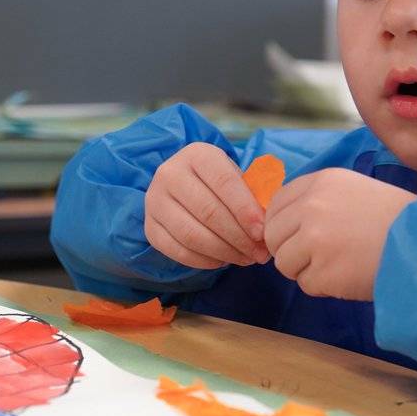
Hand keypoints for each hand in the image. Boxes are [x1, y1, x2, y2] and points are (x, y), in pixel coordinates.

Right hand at [144, 143, 270, 269]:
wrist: (184, 185)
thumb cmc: (220, 183)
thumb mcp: (237, 178)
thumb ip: (253, 197)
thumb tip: (266, 231)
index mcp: (196, 154)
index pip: (224, 183)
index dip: (245, 210)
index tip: (263, 233)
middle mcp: (169, 174)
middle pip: (208, 212)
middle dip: (239, 237)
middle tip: (260, 253)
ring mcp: (155, 201)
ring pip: (192, 235)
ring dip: (224, 252)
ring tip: (246, 259)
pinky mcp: (150, 227)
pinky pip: (179, 251)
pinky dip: (205, 261)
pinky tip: (224, 261)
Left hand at [264, 169, 416, 299]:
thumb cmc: (394, 219)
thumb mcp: (354, 191)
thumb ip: (317, 201)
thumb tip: (280, 222)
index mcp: (320, 182)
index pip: (275, 204)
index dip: (282, 225)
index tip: (296, 236)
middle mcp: (312, 206)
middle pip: (273, 235)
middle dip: (289, 250)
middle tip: (317, 256)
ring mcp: (315, 239)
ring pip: (284, 262)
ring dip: (306, 269)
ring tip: (339, 264)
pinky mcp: (323, 271)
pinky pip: (305, 284)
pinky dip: (323, 286)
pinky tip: (348, 275)